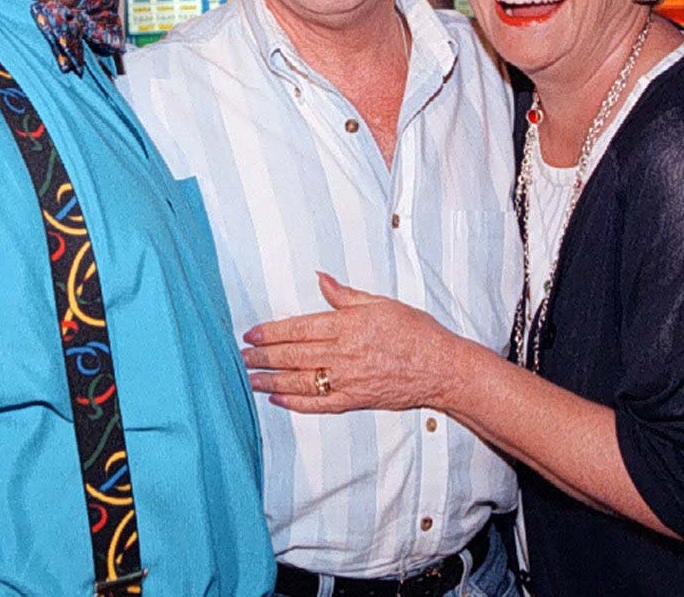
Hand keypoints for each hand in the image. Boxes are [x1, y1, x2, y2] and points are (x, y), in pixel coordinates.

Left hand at [241, 272, 452, 413]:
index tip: (251, 333)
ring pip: (300, 381)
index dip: (271, 331)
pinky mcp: (355, 400)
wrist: (441, 368)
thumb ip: (345, 294)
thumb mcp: (380, 303)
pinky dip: (295, 403)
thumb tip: (320, 278)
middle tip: (242, 357)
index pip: (298, 328)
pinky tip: (278, 399)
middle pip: (293, 355)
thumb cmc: (415, 331)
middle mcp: (344, 353)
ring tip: (250, 378)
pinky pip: (319, 404)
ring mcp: (348, 380)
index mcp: (348, 325)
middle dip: (263, 356)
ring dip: (271, 380)